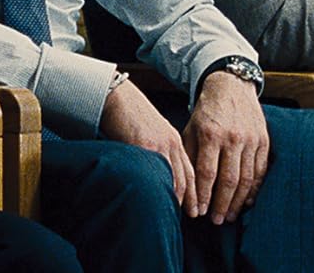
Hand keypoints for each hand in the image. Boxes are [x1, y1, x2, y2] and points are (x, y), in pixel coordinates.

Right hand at [99, 78, 193, 211]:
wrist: (116, 96)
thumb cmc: (129, 114)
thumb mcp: (152, 131)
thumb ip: (159, 148)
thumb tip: (159, 170)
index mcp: (173, 139)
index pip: (190, 171)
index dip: (195, 191)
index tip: (197, 207)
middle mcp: (170, 143)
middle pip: (186, 178)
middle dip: (191, 199)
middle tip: (193, 216)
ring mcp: (158, 146)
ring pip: (174, 178)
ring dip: (177, 199)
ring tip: (176, 213)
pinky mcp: (144, 146)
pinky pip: (156, 173)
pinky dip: (160, 189)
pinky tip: (159, 200)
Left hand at [184, 71, 268, 224]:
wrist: (231, 86)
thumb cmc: (206, 112)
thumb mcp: (191, 130)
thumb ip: (190, 156)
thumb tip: (186, 188)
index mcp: (211, 134)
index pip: (207, 173)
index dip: (203, 196)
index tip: (198, 213)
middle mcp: (233, 137)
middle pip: (229, 179)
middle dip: (221, 204)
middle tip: (216, 221)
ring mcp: (251, 139)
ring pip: (247, 178)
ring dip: (239, 202)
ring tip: (230, 216)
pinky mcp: (264, 140)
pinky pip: (261, 170)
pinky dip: (255, 189)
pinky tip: (247, 202)